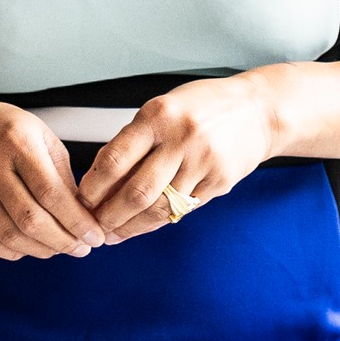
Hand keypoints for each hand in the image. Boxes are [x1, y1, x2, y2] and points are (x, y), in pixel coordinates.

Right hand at [0, 99, 109, 259]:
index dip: (76, 221)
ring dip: (41, 250)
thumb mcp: (42, 138)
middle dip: (62, 241)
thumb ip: (62, 176)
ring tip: (59, 249)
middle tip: (82, 249)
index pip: (51, 192)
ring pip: (9, 235)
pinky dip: (12, 252)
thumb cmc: (8, 132)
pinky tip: (29, 248)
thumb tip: (83, 217)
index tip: (94, 236)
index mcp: (17, 141)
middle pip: (30, 219)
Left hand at [80, 74, 282, 238]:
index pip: (115, 159)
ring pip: (160, 207)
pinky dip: (160, 221)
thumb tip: (100, 180)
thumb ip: (135, 140)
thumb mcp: (163, 109)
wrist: (258, 110)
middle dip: (109, 216)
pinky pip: (183, 209)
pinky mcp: (220, 181)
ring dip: (132, 226)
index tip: (81, 200)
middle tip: (94, 226)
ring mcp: (204, 162)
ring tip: (115, 233)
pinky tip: (145, 225)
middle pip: (136, 192)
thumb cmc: (204, 107)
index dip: (93, 187)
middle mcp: (182, 138)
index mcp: (159, 115)